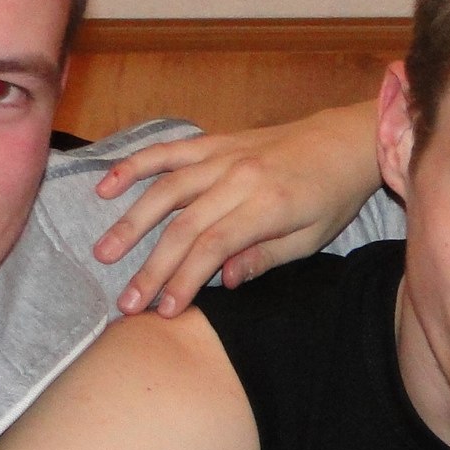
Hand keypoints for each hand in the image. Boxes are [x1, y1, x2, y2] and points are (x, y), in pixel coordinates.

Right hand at [92, 100, 380, 316]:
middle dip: (152, 268)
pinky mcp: (216, 141)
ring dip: (132, 222)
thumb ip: (266, 258)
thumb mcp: (312, 238)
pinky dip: (136, 165)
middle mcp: (240, 177)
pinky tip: (107, 185)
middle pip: (184, 226)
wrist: (346, 138)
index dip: (185, 280)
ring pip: (167, 189)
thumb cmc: (332, 195)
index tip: (163, 310)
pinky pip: (170, 150)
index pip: (214, 246)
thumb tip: (225, 281)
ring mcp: (225, 155)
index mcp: (269, 205)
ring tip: (104, 253)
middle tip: (126, 302)